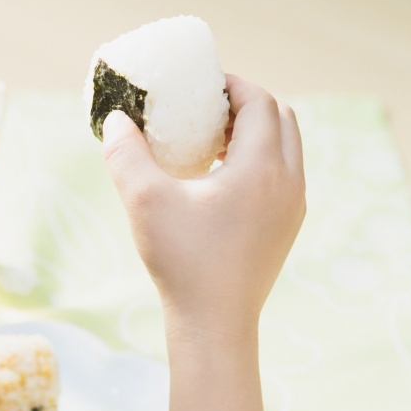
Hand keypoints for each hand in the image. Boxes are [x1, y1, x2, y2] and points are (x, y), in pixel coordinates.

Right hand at [102, 74, 304, 344]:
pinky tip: (219, 179)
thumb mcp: (144, 201)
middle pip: (280, 117)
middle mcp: (288, 182)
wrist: (215, 325)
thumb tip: (117, 119)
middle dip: (246, 104)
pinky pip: (282, 176)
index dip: (231, 85)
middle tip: (207, 108)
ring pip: (285, 148)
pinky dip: (259, 161)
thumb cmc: (182, 262)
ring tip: (211, 141)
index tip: (200, 86)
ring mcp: (293, 207)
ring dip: (254, 133)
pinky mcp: (287, 229)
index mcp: (262, 167)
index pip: (259, 101)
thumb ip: (126, 153)